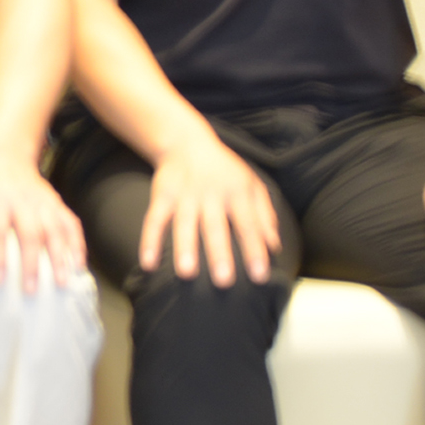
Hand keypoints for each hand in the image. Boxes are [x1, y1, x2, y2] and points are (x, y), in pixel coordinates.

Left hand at [0, 149, 83, 291]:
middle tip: (31, 290)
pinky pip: (71, 224)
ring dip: (60, 257)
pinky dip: (77, 244)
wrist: (6, 156)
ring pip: (55, 230)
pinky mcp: (57, 203)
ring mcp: (43, 201)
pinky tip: (78, 265)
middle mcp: (22, 199)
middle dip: (32, 263)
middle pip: (30, 232)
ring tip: (61, 283)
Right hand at [140, 134, 280, 287]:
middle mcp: (211, 195)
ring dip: (184, 248)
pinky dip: (149, 241)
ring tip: (186, 274)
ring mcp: (184, 195)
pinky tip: (148, 264)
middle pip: (215, 227)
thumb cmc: (225, 171)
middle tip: (224, 282)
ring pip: (184, 224)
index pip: (248, 225)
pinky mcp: (162, 195)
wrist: (186, 142)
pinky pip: (153, 219)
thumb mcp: (252, 185)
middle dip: (219, 255)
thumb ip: (265, 216)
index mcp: (237, 193)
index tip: (260, 277)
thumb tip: (275, 248)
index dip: (254, 250)